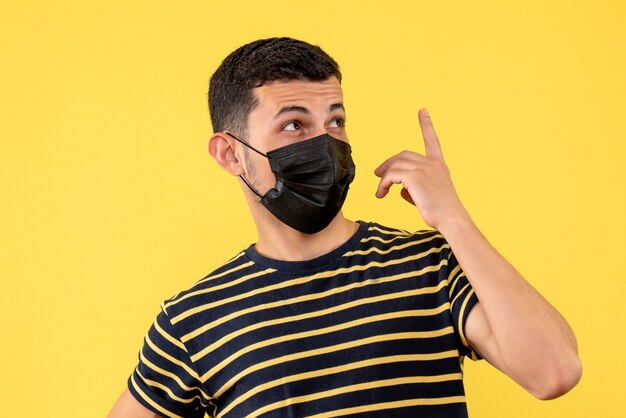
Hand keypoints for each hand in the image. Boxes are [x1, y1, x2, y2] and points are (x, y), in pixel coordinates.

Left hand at [374, 108, 468, 230]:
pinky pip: (391, 176)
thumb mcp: (429, 195)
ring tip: (380, 192)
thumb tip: (400, 189)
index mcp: (439, 165)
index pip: (432, 140)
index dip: (426, 125)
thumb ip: (415, 188)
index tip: (422, 110)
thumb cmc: (441, 212)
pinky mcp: (415, 176)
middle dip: (388, 163)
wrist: (451, 219)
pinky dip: (383, 185)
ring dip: (384, 179)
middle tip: (378, 174)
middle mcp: (432, 163)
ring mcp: (424, 168)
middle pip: (403, 155)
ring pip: (395, 166)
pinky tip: (381, 194)